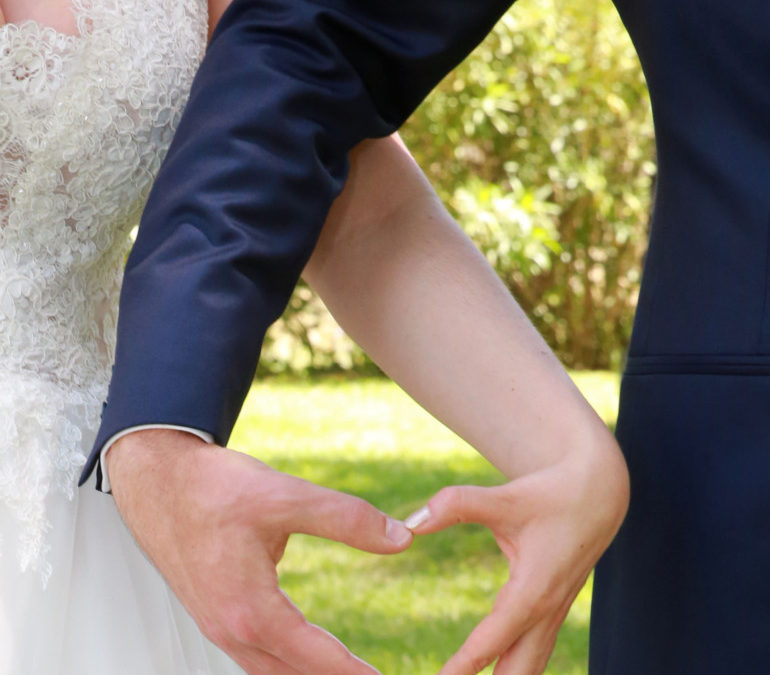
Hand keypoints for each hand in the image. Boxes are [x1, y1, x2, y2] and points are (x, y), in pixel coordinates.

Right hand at [106, 429, 412, 673]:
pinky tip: (302, 651)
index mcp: (250, 608)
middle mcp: (230, 628)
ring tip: (344, 670)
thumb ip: (347, 518)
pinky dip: (284, 661)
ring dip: (308, 673)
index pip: (316, 659)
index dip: (355, 673)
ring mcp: (217, 624)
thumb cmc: (213, 488)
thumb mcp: (286, 496)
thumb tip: (402, 538)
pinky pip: (254, 654)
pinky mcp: (213, 612)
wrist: (156, 479)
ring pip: (270, 670)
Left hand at [405, 446, 628, 674]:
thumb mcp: (504, 497)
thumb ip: (457, 505)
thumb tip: (413, 523)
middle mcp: (545, 612)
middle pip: (517, 673)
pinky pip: (531, 654)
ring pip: (528, 669)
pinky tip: (493, 670)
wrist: (600, 494)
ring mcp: (552, 616)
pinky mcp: (551, 611)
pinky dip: (511, 669)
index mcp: (532, 592)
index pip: (491, 642)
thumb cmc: (550, 496)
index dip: (461, 667)